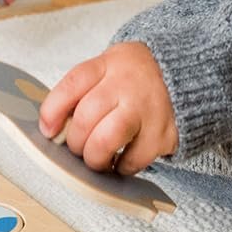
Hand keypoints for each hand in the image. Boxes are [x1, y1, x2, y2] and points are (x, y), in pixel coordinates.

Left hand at [36, 42, 177, 175]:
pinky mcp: (163, 133)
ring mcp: (147, 108)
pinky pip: (132, 161)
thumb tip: (54, 128)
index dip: (53, 110)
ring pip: (106, 141)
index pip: (73, 84)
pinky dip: (121, 166)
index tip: (48, 130)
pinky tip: (121, 159)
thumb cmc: (134, 78)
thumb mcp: (108, 69)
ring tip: (96, 158)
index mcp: (109, 64)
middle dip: (75, 141)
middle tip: (79, 146)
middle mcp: (128, 84)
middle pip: (85, 118)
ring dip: (94, 157)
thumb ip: (83, 92)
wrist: (184, 75)